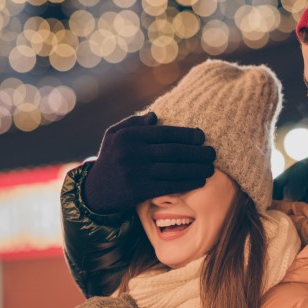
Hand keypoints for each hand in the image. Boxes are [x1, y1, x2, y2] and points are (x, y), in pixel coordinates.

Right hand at [82, 112, 214, 213]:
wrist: (95, 190)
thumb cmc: (111, 159)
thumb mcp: (114, 135)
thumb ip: (134, 123)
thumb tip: (156, 116)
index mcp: (128, 136)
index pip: (164, 133)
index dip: (186, 135)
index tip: (202, 137)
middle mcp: (131, 153)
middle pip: (172, 151)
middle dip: (196, 152)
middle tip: (212, 153)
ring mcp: (135, 172)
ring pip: (173, 169)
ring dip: (195, 168)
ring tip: (210, 167)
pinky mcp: (137, 190)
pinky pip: (168, 186)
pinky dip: (186, 183)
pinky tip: (199, 180)